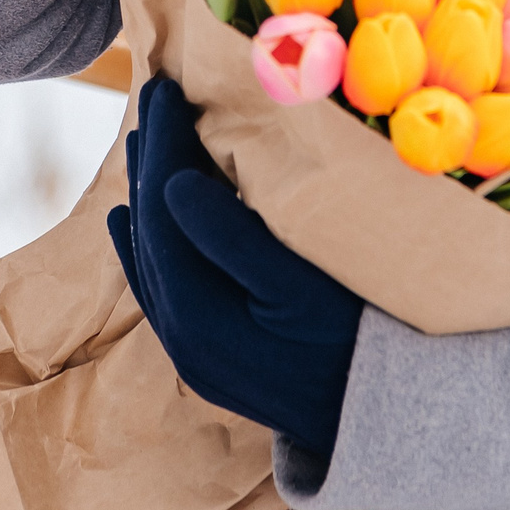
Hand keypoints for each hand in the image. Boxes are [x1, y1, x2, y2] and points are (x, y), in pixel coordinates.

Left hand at [106, 76, 362, 449]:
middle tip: (156, 93)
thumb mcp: (300, 286)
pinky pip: (159, 284)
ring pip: (151, 254)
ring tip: (146, 137)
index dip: (164, 144)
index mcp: (196, 317)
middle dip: (151, 158)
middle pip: (149, 230)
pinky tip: (127, 217)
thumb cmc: (353, 343)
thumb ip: (232, 238)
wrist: (381, 421)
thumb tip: (173, 183)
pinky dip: (146, 242)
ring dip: (147, 192)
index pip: (162, 211)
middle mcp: (180, 337)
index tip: (169, 88)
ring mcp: (190, 349)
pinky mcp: (207, 352)